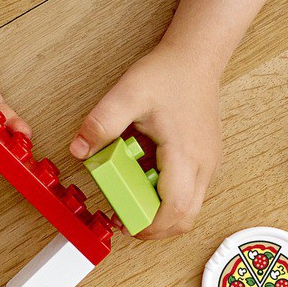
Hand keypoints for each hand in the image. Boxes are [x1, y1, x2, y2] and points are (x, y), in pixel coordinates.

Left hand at [68, 40, 221, 237]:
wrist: (196, 58)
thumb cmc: (168, 74)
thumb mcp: (127, 94)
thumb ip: (101, 123)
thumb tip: (79, 151)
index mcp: (185, 154)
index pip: (174, 209)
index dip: (149, 227)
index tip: (124, 224)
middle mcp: (203, 164)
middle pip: (186, 218)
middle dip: (154, 228)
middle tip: (125, 218)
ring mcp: (208, 164)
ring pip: (190, 208)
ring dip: (161, 212)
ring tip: (133, 194)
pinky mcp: (207, 160)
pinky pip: (191, 192)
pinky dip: (168, 196)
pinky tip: (147, 175)